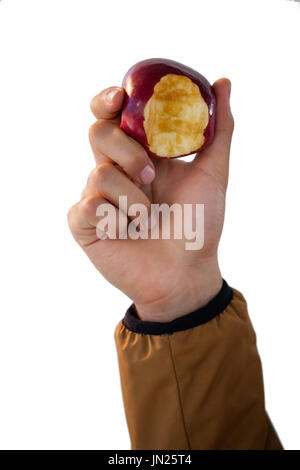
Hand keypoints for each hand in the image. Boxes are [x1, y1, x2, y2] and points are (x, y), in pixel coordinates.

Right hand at [68, 80, 233, 321]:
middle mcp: (115, 170)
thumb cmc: (199, 224)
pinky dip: (113, 219)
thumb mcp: (213, 172)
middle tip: (150, 175)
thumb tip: (223, 82)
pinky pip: (86, 206)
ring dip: (132, 198)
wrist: (187, 271)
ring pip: (98, 174)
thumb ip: (219, 129)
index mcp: (139, 153)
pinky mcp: (84, 223)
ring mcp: (97, 196)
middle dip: (126, 151)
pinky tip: (126, 233)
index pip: (112, 114)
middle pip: (98, 133)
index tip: (120, 97)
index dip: (108, 99)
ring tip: (148, 219)